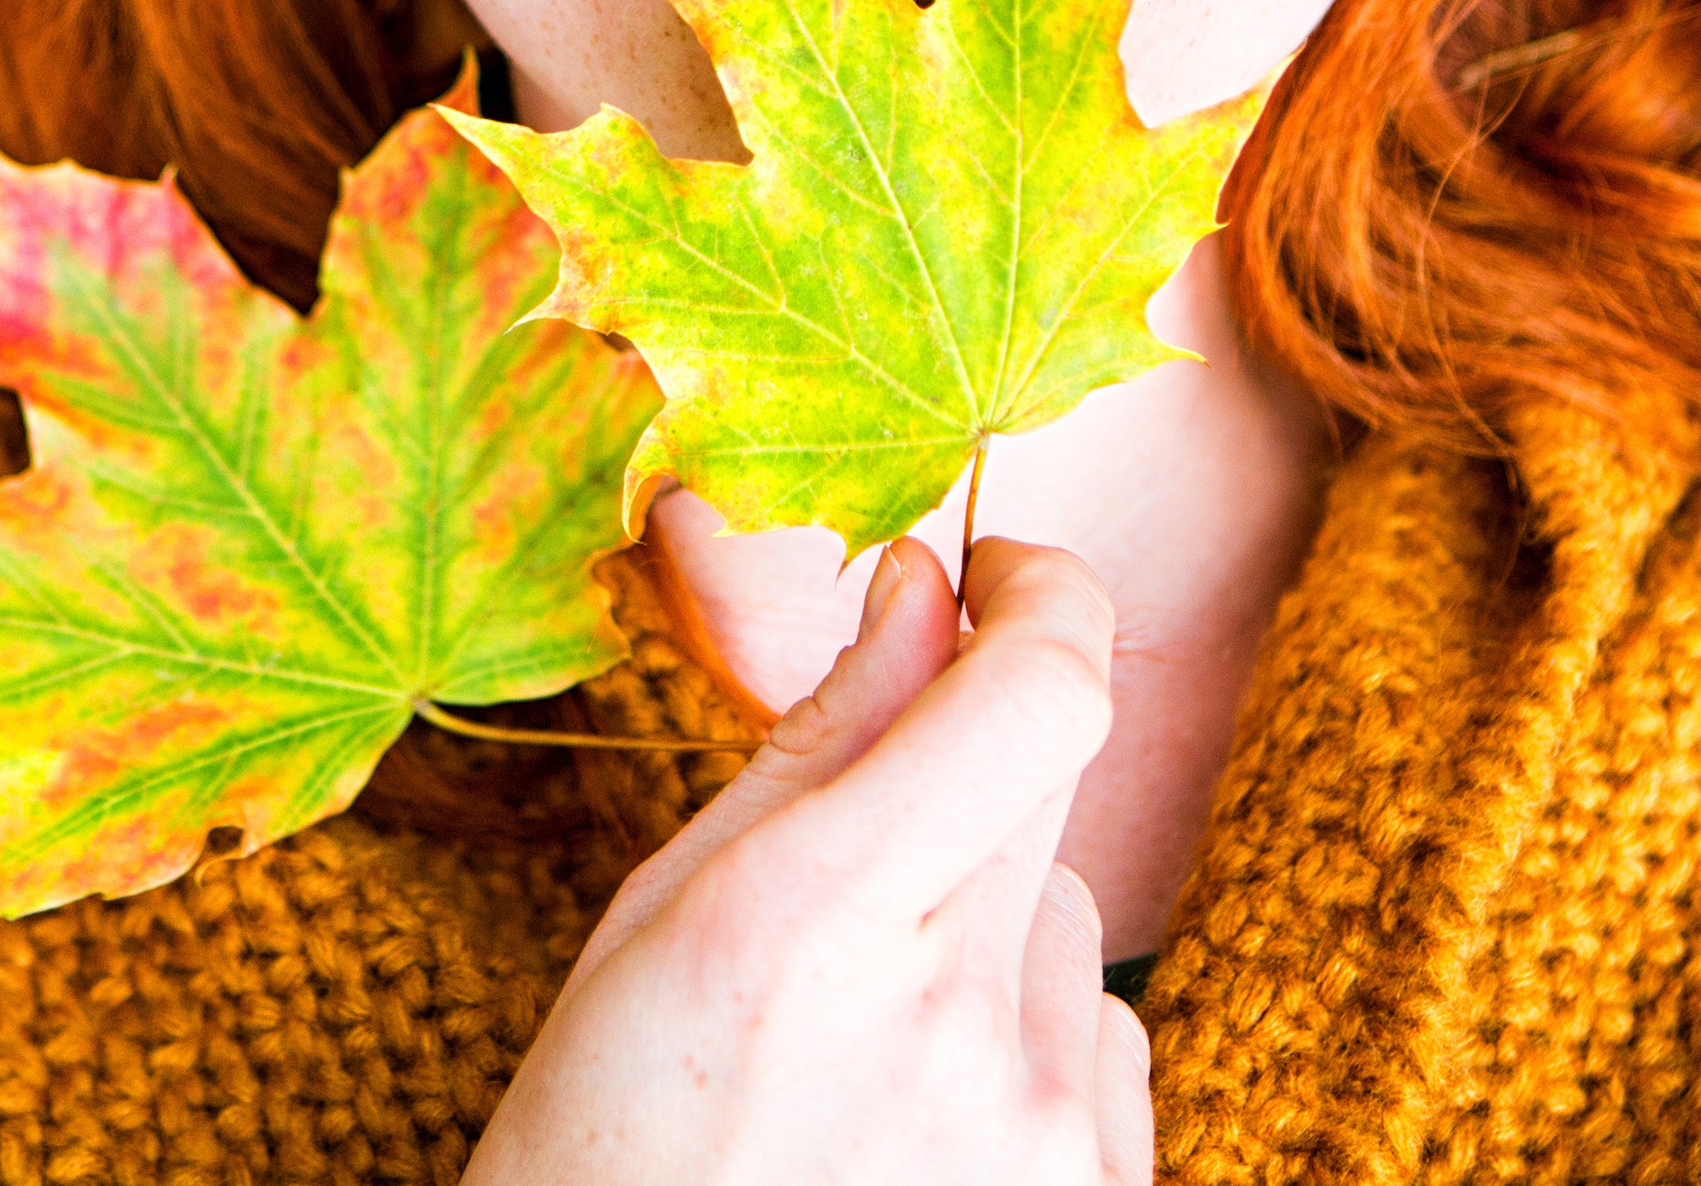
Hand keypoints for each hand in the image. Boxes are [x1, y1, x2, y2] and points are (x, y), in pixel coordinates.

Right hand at [465, 536, 1150, 1185]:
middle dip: (965, 770)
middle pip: (1047, 788)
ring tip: (853, 1048)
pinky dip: (1025, 1056)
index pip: (1041, 690)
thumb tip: (925, 581)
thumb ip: (819, 744)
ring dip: (984, 938)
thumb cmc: (601, 1155)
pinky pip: (1100, 1052)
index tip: (1000, 573)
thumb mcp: (658, 925)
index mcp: (814, 916)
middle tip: (853, 862)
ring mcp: (1040, 1133)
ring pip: (1066, 926)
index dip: (1047, 596)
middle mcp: (953, 1017)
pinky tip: (907, 1128)